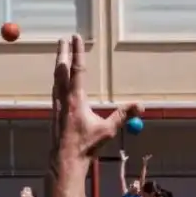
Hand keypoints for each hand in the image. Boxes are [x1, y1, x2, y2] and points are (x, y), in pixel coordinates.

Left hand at [52, 35, 138, 172]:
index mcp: (76, 99)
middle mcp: (63, 98)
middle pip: (62, 70)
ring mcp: (56, 105)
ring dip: (59, 65)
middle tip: (63, 39)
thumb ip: (123, 115)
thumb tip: (141, 105)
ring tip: (61, 56)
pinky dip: (58, 80)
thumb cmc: (86, 146)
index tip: (76, 36)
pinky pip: (55, 90)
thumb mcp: (107, 130)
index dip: (78, 52)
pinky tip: (59, 82)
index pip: (78, 69)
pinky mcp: (54, 113)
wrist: (65, 160)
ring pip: (56, 79)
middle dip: (63, 53)